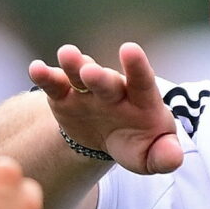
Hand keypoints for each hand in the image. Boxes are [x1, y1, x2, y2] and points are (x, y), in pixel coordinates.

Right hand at [27, 43, 183, 174]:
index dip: (136, 66)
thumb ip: (164, 156)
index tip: (130, 50)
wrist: (109, 139)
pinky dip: (45, 76)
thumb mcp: (152, 155)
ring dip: (72, 64)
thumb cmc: (137, 144)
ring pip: (78, 74)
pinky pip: (54, 85)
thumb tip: (173, 159)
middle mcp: (114, 90)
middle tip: (90, 72)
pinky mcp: (64, 96)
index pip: (141, 81)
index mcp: (140, 100)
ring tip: (66, 54)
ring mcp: (87, 90)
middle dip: (98, 76)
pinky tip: (36, 68)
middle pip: (106, 81)